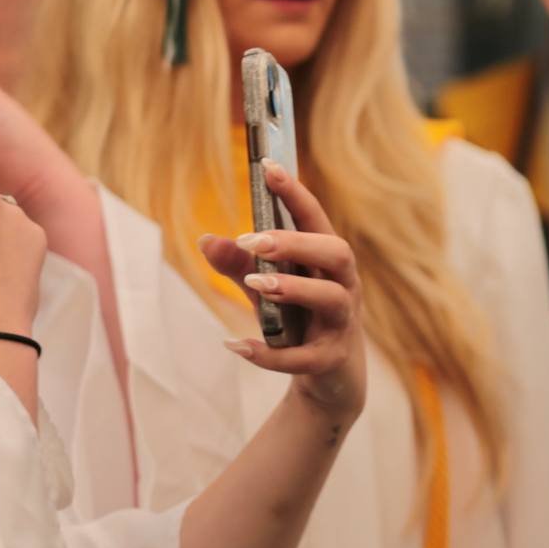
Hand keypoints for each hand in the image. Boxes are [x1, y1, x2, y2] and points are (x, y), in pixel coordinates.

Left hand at [202, 164, 365, 427]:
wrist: (330, 381)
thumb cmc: (299, 321)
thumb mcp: (265, 290)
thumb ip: (238, 265)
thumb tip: (205, 239)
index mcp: (327, 262)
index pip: (316, 219)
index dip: (295, 192)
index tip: (268, 166)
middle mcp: (343, 287)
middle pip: (337, 252)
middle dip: (296, 243)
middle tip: (251, 239)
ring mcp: (341, 325)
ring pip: (332, 298)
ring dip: (292, 288)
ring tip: (253, 283)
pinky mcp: (330, 361)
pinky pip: (305, 358)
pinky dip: (270, 354)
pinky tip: (235, 346)